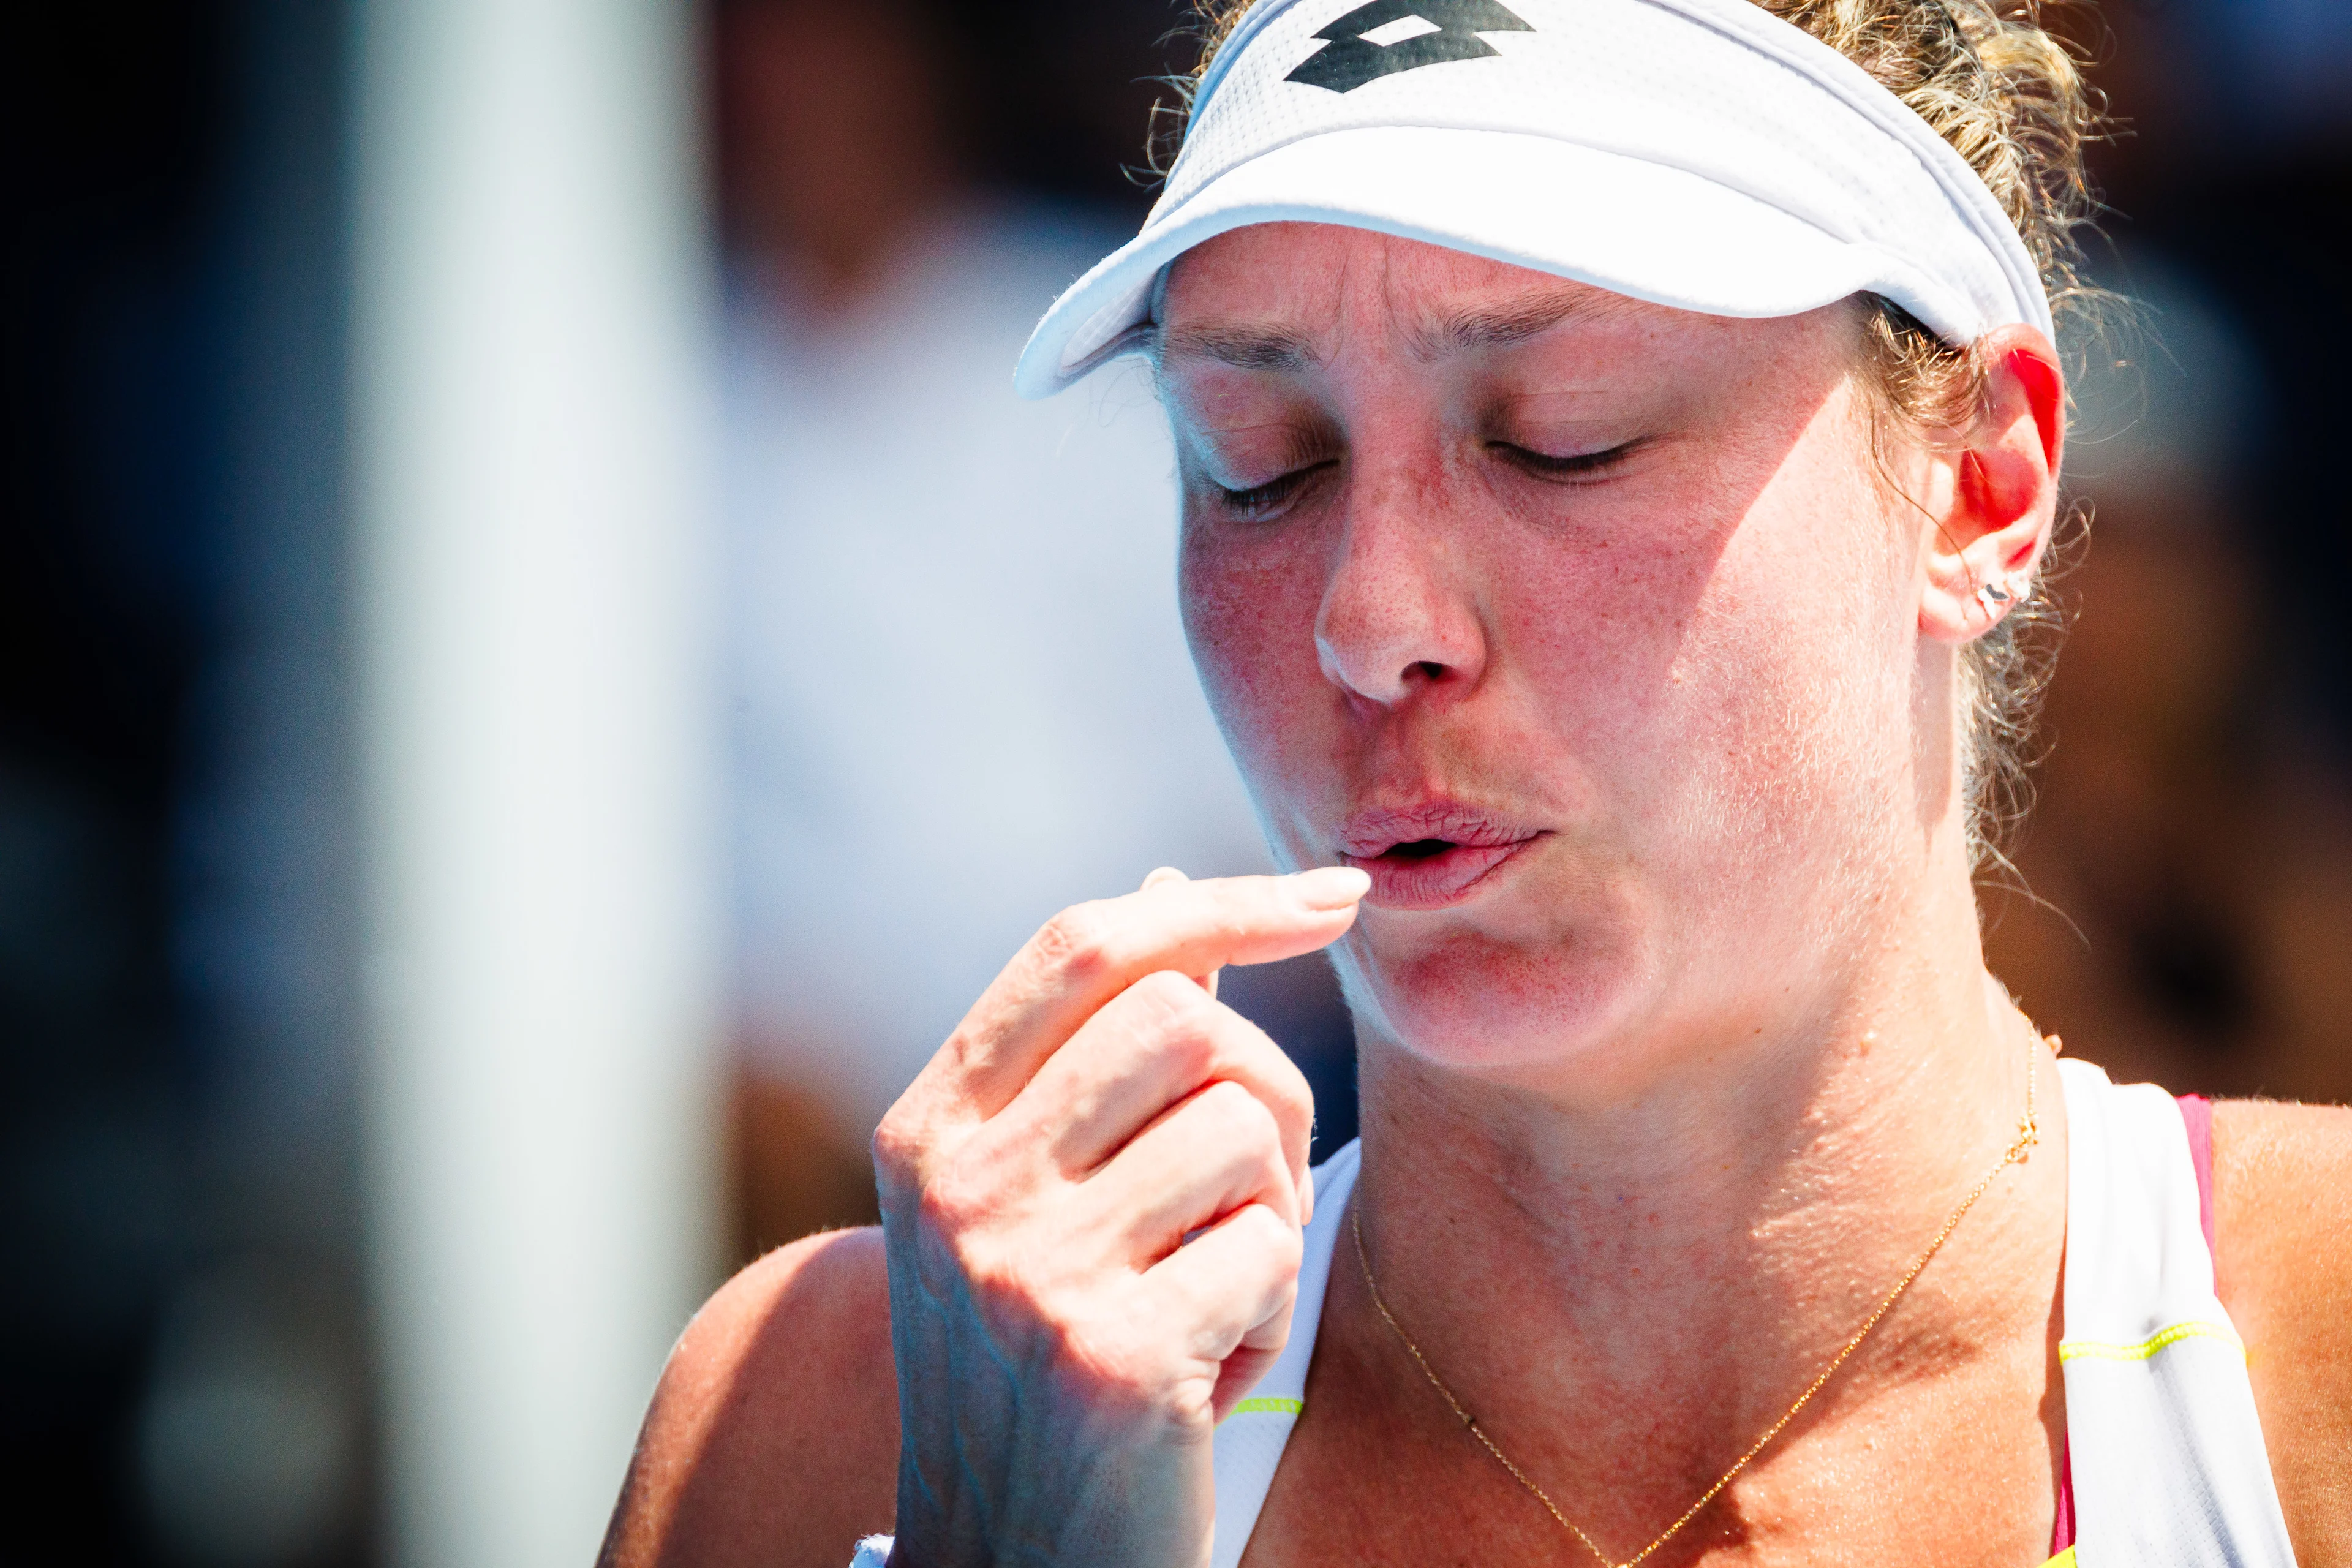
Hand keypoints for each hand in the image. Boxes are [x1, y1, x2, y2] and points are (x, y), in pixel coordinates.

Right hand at [873, 867, 1368, 1567]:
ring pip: (1247, 1129)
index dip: (1221, 903)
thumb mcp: (1025, 1201)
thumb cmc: (1041, 1366)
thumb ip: (1092, 1055)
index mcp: (928, 1128)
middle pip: (1188, 1021)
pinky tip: (1207, 1372)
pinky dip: (1270, 1309)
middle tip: (1245, 1193)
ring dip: (1269, 1214)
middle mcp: (959, 1186)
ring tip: (1206, 1296)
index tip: (1330, 896)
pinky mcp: (1110, 1359)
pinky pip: (1273, 1248)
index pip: (1085, 946)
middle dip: (1265, 1092)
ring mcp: (1024, 1271)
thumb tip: (1178, 891)